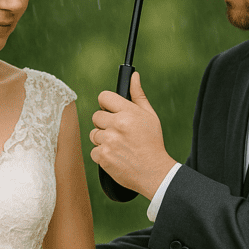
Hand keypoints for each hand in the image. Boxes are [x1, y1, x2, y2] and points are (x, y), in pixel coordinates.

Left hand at [89, 71, 176, 198]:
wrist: (154, 172)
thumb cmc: (153, 142)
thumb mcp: (150, 116)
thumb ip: (138, 95)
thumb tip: (134, 76)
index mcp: (128, 113)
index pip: (104, 97)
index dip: (106, 103)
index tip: (110, 110)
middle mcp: (117, 125)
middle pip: (96, 117)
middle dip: (105, 123)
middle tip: (118, 131)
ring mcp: (108, 142)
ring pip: (94, 134)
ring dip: (103, 139)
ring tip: (119, 145)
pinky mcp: (103, 157)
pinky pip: (94, 151)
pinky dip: (102, 154)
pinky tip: (116, 155)